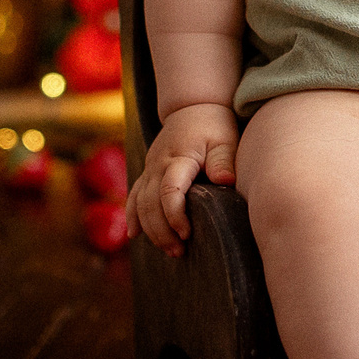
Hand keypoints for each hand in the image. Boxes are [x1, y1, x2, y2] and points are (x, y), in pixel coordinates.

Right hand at [131, 101, 239, 257]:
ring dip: (150, 230)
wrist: (194, 106)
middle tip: (179, 252)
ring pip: (139, 203)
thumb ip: (223, 160)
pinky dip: (132, 216)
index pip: (169, 191)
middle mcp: (158, 165)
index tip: (187, 233)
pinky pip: (134, 196)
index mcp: (178, 158)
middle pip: (150, 204)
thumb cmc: (214, 125)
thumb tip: (226, 180)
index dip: (174, 215)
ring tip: (169, 250)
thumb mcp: (225, 139)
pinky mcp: (148, 172)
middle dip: (161, 231)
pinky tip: (134, 235)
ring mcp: (149, 169)